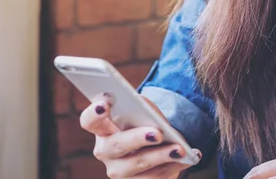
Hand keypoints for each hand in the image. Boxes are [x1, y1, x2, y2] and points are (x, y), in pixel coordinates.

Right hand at [80, 96, 201, 177]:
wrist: (157, 143)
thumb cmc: (146, 121)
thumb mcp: (143, 109)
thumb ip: (141, 108)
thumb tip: (149, 116)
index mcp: (102, 128)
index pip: (89, 121)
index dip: (94, 113)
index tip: (105, 104)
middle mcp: (105, 152)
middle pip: (116, 146)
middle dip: (138, 139)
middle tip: (157, 133)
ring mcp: (118, 172)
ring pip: (137, 165)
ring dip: (161, 156)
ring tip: (179, 149)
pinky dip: (172, 167)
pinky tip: (187, 158)